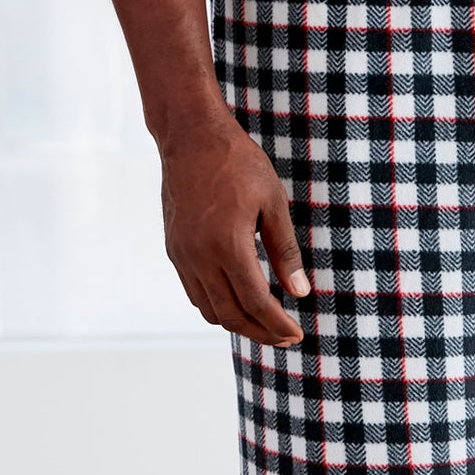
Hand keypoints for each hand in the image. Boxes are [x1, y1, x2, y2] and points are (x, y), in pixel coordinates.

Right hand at [160, 110, 309, 344]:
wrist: (189, 136)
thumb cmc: (237, 163)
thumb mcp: (273, 203)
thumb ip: (285, 252)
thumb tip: (300, 293)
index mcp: (228, 245)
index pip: (256, 303)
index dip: (277, 325)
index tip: (297, 334)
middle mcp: (200, 256)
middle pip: (231, 315)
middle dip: (261, 333)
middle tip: (285, 337)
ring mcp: (182, 255)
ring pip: (209, 310)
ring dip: (238, 323)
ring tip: (264, 324)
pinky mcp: (174, 249)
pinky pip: (194, 293)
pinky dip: (217, 306)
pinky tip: (237, 302)